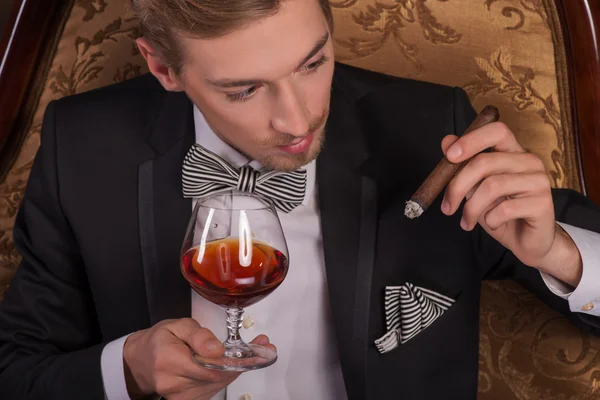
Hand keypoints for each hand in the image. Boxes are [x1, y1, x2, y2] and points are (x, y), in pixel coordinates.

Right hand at [123, 318, 274, 399]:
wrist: (141, 362)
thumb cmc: (159, 341)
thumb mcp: (177, 326)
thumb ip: (198, 335)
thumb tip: (216, 348)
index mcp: (169, 360)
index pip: (210, 366)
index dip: (238, 359)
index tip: (259, 348)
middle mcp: (174, 383)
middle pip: (218, 377)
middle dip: (243, 362)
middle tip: (264, 348)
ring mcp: (180, 396)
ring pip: (219, 384)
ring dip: (237, 369)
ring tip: (253, 353)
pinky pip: (213, 389)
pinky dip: (225, 376)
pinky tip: (231, 364)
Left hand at [440, 122, 581, 284]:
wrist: (527, 241)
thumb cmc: (500, 211)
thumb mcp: (476, 188)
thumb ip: (464, 165)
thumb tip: (446, 141)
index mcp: (513, 152)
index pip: (496, 131)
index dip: (471, 140)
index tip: (449, 156)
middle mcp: (529, 161)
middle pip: (485, 162)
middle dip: (457, 186)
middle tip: (446, 208)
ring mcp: (539, 181)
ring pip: (492, 186)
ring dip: (471, 208)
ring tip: (467, 221)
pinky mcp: (543, 203)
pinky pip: (505, 209)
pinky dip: (490, 220)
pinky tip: (492, 224)